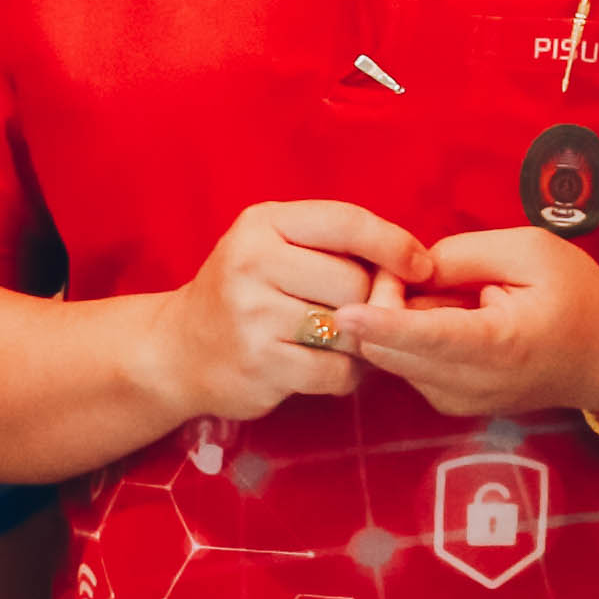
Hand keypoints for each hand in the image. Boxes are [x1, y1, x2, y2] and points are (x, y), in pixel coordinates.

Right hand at [151, 201, 433, 424]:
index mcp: (262, 223)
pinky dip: (342, 375)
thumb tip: (414, 266)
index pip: (347, 223)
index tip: (421, 266)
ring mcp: (252, 316)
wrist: (177, 350)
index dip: (395, 244)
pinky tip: (323, 368)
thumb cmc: (246, 293)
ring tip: (338, 342)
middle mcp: (252, 263)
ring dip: (358, 342)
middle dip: (370, 303)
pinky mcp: (259, 365)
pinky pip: (335, 372)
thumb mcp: (276, 247)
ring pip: (350, 329)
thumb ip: (335, 247)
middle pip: (355, 282)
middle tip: (358, 315)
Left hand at [346, 226, 598, 422]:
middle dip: (381, 308)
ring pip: (394, 360)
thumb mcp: (530, 251)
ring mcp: (459, 401)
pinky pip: (407, 367)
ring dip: (393, 325)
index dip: (383, 324)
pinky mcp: (451, 404)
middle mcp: (473, 384)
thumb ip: (465, 255)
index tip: (346, 311)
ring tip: (438, 294)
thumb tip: (410, 269)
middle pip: (395, 350)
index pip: (428, 337)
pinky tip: (440, 317)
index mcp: (500, 345)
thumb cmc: (576, 296)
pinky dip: (407, 340)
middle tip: (406, 271)